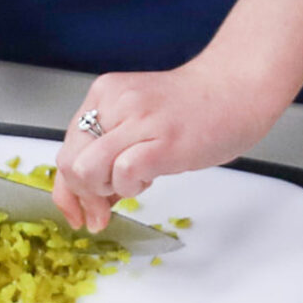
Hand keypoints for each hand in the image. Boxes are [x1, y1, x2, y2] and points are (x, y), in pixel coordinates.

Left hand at [49, 54, 289, 231]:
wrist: (236, 88)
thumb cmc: (194, 109)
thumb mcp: (140, 123)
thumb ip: (111, 153)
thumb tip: (91, 201)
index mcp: (105, 95)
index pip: (65, 149)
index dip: (67, 191)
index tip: (78, 213)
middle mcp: (115, 102)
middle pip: (70, 163)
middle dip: (85, 196)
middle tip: (107, 207)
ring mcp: (138, 120)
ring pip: (87, 170)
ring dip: (106, 191)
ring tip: (135, 181)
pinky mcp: (163, 141)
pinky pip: (123, 173)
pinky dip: (130, 188)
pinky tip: (150, 178)